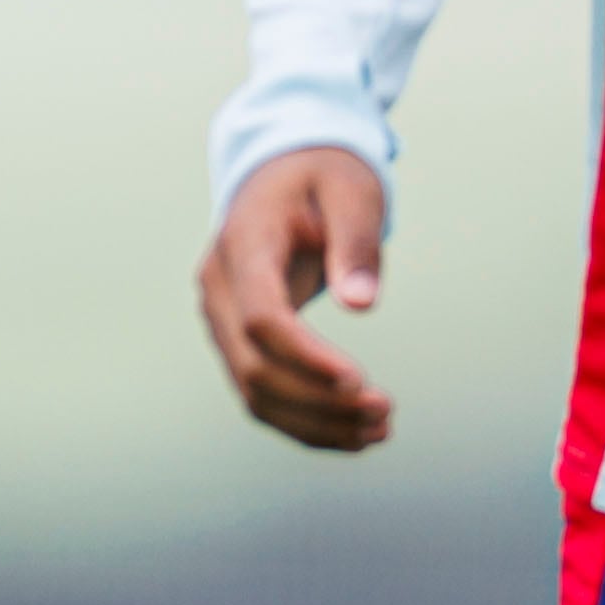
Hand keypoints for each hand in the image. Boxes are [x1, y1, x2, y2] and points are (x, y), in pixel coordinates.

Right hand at [198, 145, 395, 450]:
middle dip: (320, 401)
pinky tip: (354, 433)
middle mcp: (219, 287)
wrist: (286, 171)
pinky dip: (306, 421)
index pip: (261, 317)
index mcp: (243, 244)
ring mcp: (222, 317)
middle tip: (385, 412)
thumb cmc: (322, 176)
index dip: (306, 358)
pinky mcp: (239, 339)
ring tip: (379, 430)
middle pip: (255, 366)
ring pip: (254, 392)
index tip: (359, 382)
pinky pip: (262, 393)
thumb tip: (361, 305)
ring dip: (314, 422)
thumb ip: (355, 242)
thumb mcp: (350, 191)